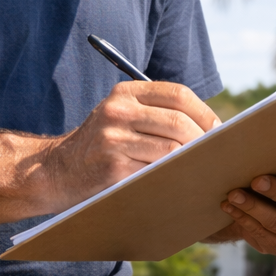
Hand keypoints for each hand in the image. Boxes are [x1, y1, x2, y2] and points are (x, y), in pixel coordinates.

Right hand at [42, 80, 217, 209]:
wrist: (57, 171)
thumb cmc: (100, 146)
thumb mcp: (120, 116)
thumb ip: (155, 113)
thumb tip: (210, 127)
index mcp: (125, 93)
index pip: (178, 94)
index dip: (205, 113)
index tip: (218, 131)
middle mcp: (117, 111)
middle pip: (179, 121)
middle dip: (204, 141)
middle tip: (214, 155)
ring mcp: (113, 139)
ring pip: (172, 149)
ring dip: (192, 161)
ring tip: (201, 169)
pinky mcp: (113, 168)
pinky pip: (157, 172)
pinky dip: (174, 177)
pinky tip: (180, 182)